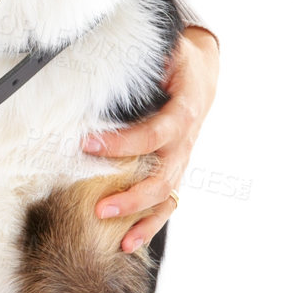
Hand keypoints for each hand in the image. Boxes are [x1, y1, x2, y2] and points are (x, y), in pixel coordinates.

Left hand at [82, 26, 219, 252]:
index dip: (123, 143)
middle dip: (131, 195)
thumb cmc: (179, 63)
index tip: (89, 144)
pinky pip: (165, 204)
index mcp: (184, 111)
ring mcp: (182, 160)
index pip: (154, 134)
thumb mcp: (168, 51)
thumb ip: (146, 57)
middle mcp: (185, 142)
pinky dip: (148, 225)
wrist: (203, 74)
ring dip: (139, 218)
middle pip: (162, 177)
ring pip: (165, 197)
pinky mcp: (174, 171)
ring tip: (114, 234)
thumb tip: (108, 52)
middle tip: (98, 206)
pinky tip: (127, 242)